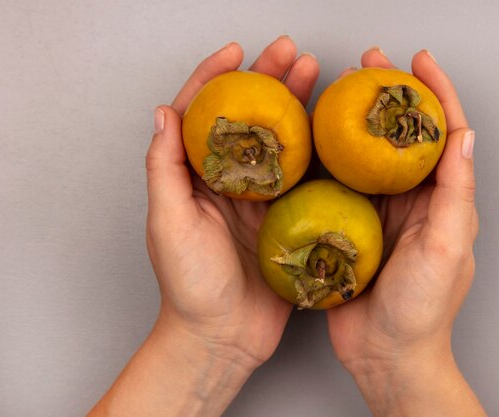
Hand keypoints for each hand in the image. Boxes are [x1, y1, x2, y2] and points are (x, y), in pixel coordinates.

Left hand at [147, 35, 317, 371]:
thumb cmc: (189, 287)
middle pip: (249, 119)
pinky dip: (318, 151)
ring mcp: (260, 199)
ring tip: (318, 75)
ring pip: (281, 141)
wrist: (223, 337)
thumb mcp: (169, 224)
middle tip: (294, 54)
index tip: (238, 51)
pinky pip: (304, 177)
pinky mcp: (286, 219)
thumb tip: (164, 112)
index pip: (203, 114)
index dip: (217, 78)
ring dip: (298, 106)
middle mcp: (228, 182)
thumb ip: (165, 169)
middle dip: (270, 81)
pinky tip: (334, 130)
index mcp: (195, 178)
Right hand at [326, 48, 485, 415]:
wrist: (386, 355)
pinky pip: (339, 185)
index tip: (417, 62)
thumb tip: (463, 136)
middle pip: (402, 137)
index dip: (434, 94)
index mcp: (443, 202)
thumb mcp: (447, 248)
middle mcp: (414, 202)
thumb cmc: (422, 310)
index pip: (444, 136)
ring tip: (336, 91)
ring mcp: (381, 214)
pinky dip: (328, 159)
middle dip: (388, 97)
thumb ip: (456, 194)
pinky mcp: (351, 228)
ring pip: (368, 156)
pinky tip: (312, 141)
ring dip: (355, 121)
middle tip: (367, 64)